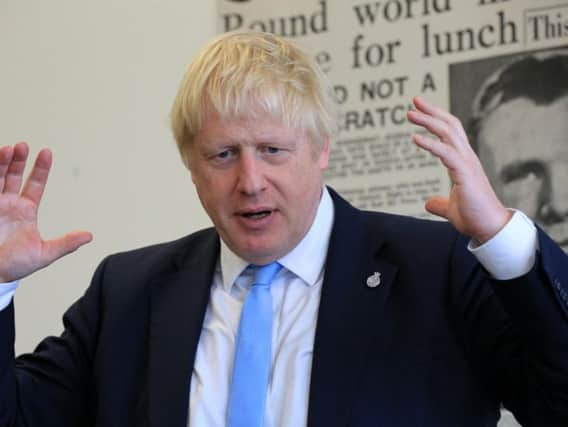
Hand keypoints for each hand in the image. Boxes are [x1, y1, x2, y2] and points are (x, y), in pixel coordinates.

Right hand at [0, 142, 91, 281]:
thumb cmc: (14, 266)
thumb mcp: (44, 253)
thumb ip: (66, 243)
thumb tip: (89, 235)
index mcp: (25, 211)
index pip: (35, 184)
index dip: (41, 168)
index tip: (47, 152)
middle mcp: (8, 204)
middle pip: (14, 175)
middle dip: (18, 160)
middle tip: (23, 146)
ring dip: (2, 162)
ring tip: (9, 149)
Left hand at [407, 96, 510, 242]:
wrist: (489, 228)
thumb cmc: (474, 218)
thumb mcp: (451, 209)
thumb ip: (440, 204)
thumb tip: (428, 203)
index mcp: (462, 162)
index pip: (449, 133)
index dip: (435, 119)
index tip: (419, 110)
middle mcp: (466, 158)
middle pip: (449, 126)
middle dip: (431, 111)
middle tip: (414, 100)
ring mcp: (467, 163)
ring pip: (447, 133)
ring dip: (427, 121)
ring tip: (409, 113)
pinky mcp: (465, 173)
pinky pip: (446, 153)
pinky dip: (430, 143)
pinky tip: (414, 138)